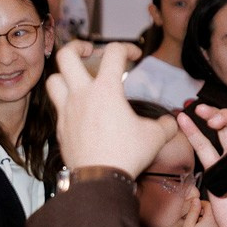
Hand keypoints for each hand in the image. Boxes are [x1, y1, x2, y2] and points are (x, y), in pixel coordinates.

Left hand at [45, 43, 170, 174]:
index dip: (127, 47)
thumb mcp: (155, 137)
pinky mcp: (61, 127)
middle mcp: (81, 95)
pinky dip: (67, 102)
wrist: (99, 180)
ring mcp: (67, 111)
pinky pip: (58, 106)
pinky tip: (81, 110)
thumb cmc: (125, 155)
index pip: (113, 51)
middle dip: (78, 47)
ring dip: (65, 74)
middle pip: (66, 55)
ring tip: (79, 78)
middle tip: (90, 51)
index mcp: (105, 89)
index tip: (134, 55)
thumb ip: (166, 125)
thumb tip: (172, 122)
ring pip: (54, 80)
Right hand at [179, 186, 222, 226]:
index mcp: (211, 218)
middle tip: (196, 219)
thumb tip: (196, 200)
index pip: (209, 204)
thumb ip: (193, 211)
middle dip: (205, 213)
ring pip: (217, 221)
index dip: (201, 204)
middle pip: (214, 212)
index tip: (196, 208)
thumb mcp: (188, 225)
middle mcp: (220, 224)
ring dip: (210, 221)